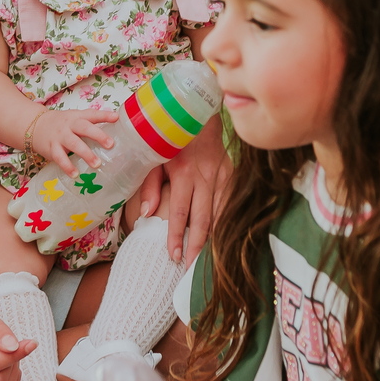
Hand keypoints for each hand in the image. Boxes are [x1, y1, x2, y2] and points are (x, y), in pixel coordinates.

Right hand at [30, 106, 118, 173]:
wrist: (35, 126)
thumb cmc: (62, 124)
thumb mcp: (75, 119)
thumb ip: (91, 123)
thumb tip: (115, 127)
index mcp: (77, 117)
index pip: (92, 114)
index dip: (104, 115)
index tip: (116, 118)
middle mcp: (69, 125)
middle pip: (84, 128)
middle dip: (98, 135)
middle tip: (110, 145)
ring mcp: (60, 136)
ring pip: (73, 144)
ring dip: (85, 154)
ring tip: (96, 164)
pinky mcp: (51, 148)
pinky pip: (60, 158)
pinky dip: (67, 166)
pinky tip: (75, 175)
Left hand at [138, 117, 229, 263]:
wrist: (198, 112)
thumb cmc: (170, 136)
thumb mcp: (154, 155)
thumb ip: (150, 185)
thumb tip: (148, 214)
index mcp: (183, 173)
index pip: (180, 212)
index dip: (177, 236)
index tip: (173, 256)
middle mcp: (204, 176)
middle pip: (202, 219)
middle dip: (196, 246)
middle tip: (191, 268)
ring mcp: (221, 175)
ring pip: (220, 214)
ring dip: (214, 238)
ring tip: (207, 260)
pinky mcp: (231, 173)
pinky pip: (230, 203)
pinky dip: (226, 222)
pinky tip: (223, 238)